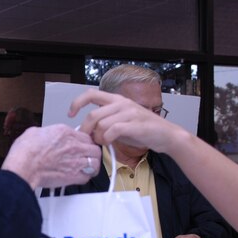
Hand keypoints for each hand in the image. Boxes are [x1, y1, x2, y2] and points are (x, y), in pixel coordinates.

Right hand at [2, 124, 100, 188]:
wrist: (23, 167)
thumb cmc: (25, 152)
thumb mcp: (34, 132)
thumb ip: (45, 133)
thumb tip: (44, 135)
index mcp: (64, 132)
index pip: (86, 136)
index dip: (85, 142)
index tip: (82, 146)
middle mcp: (73, 146)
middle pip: (95, 148)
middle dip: (92, 153)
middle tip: (88, 156)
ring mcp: (75, 161)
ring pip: (96, 163)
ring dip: (92, 165)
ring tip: (88, 168)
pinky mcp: (73, 176)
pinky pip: (87, 177)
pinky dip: (85, 177)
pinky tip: (80, 176)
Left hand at [68, 89, 184, 152]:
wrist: (166, 136)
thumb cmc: (142, 130)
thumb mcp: (120, 123)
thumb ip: (104, 123)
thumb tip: (86, 131)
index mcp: (117, 100)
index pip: (91, 94)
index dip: (77, 103)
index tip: (71, 114)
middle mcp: (122, 103)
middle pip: (93, 115)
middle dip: (85, 129)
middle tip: (87, 139)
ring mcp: (129, 113)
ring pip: (101, 124)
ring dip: (97, 137)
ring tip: (102, 142)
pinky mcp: (135, 124)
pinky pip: (112, 131)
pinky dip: (107, 139)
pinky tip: (110, 143)